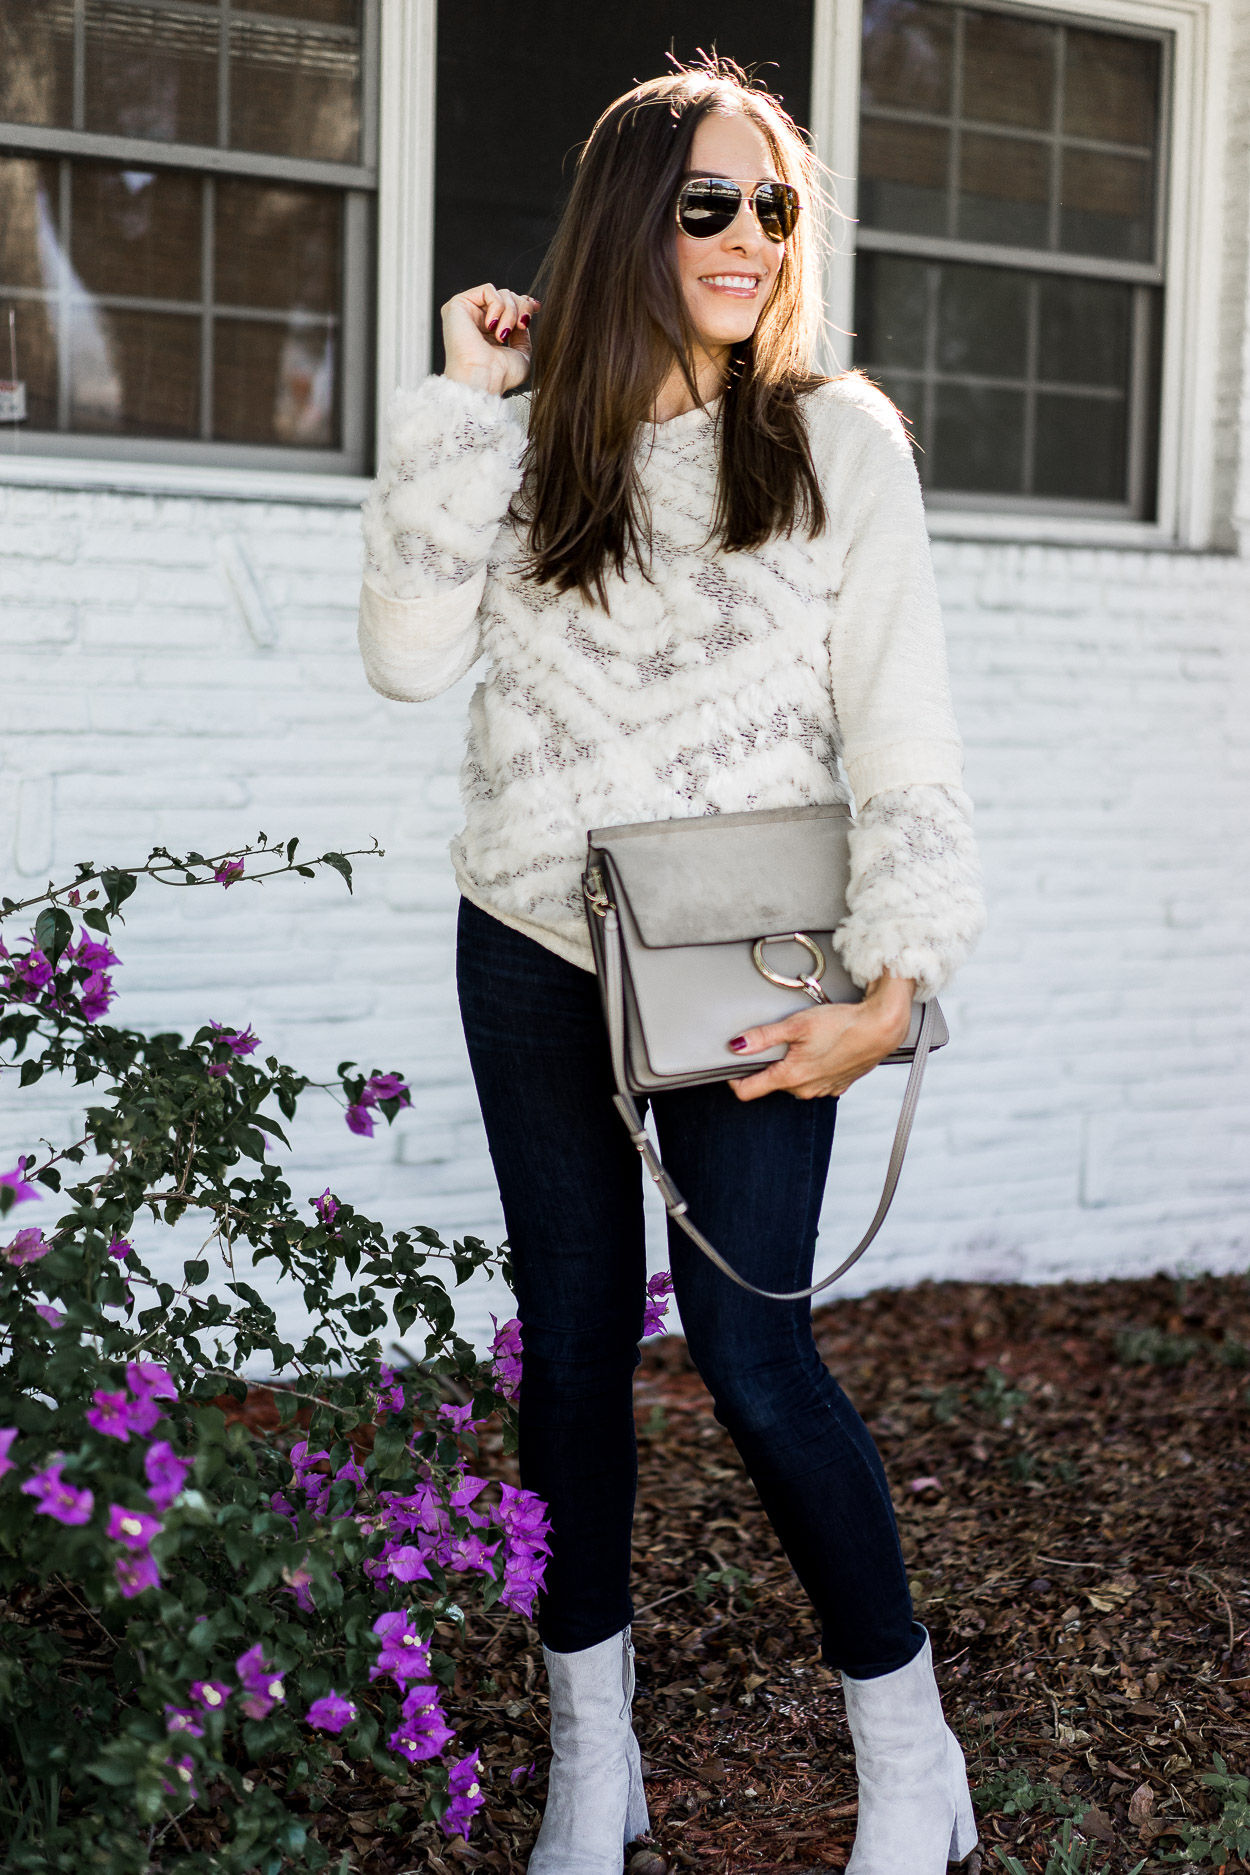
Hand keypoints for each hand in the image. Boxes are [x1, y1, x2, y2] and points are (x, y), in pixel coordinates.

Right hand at [441, 283, 539, 396]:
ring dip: (510, 312)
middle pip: (508, 296)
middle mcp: (476, 321)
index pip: (508, 305)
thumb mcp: (521, 353)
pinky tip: (491, 326)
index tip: (536, 308)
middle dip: (521, 307)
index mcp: (489, 332)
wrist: (483, 379)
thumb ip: (523, 334)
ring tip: (503, 335)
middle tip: (522, 325)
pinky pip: (488, 290)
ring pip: (500, 293)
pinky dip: (497, 306)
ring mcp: (466, 312)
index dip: (524, 303)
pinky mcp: (457, 305)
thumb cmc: (500, 375)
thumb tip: (525, 313)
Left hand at [728, 974, 916, 1102]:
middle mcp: (805, 1090)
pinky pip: (815, 1081)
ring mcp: (823, 1090)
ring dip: (792, 1066)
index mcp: (791, 1077)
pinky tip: (821, 1049)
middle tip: (775, 1042)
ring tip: (802, 1042)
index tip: (732, 1066)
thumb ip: (763, 1037)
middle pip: (772, 1083)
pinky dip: (812, 1068)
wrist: (881, 1028)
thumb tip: (736, 1046)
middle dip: (768, 1066)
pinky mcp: (838, 1085)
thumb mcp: (796, 1024)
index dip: (735, 1079)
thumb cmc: (842, 1024)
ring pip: (794, 1083)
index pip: (748, 1092)